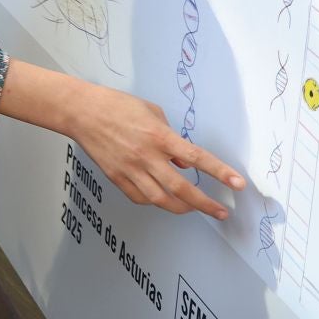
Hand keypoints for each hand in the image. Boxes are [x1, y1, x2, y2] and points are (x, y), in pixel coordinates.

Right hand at [0, 62, 242, 219]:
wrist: (81, 111)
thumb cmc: (116, 105)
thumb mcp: (151, 112)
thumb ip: (170, 137)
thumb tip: (182, 161)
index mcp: (159, 136)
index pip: (196, 158)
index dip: (219, 172)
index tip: (237, 184)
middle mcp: (146, 156)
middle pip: (181, 188)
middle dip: (205, 204)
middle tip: (221, 212)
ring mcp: (130, 169)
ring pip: (161, 199)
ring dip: (181, 207)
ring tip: (193, 209)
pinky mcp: (116, 177)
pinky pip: (139, 197)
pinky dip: (154, 201)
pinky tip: (161, 198)